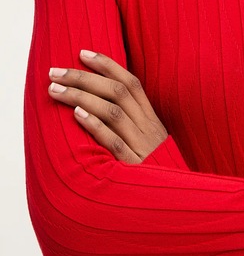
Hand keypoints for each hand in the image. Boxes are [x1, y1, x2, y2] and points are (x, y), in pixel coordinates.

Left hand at [48, 50, 167, 163]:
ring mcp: (142, 145)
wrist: (176, 202)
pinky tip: (78, 115)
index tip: (82, 53)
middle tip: (56, 71)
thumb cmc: (158, 171)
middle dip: (84, 77)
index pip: (130, 82)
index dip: (107, 65)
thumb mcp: (151, 141)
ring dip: (82, 96)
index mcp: (152, 118)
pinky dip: (96, 126)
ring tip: (56, 90)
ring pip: (113, 112)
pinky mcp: (135, 166)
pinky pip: (114, 142)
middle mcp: (148, 127)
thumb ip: (133, 121)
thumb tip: (102, 100)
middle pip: (117, 92)